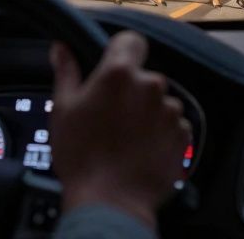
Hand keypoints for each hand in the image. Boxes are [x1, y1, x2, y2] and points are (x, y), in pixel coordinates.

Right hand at [48, 31, 190, 230]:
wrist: (110, 201)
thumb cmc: (82, 157)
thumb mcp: (63, 110)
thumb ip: (66, 72)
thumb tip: (61, 49)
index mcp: (119, 74)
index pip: (131, 41)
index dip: (122, 51)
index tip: (114, 66)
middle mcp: (150, 86)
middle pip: (144, 77)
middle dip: (131, 91)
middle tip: (111, 116)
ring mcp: (170, 110)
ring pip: (159, 102)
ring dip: (147, 113)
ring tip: (126, 139)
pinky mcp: (182, 134)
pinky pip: (172, 124)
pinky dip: (160, 133)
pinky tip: (141, 150)